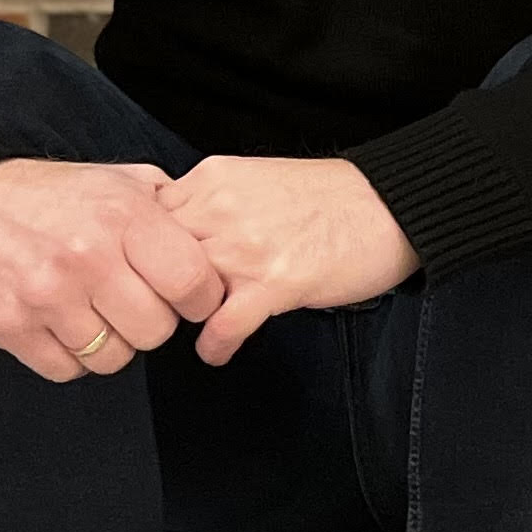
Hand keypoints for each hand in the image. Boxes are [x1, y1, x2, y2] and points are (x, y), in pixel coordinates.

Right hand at [0, 159, 225, 385]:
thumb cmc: (48, 194)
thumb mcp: (117, 180)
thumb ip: (168, 209)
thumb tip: (213, 237)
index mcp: (123, 218)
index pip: (193, 284)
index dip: (198, 298)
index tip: (185, 296)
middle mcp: (87, 259)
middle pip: (156, 332)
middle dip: (152, 323)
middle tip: (133, 305)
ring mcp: (45, 297)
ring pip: (112, 359)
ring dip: (111, 344)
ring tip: (95, 314)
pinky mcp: (9, 327)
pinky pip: (66, 370)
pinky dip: (70, 358)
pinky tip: (63, 327)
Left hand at [152, 157, 420, 365]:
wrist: (393, 205)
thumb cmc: (333, 196)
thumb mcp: (256, 179)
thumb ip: (213, 203)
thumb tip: (176, 239)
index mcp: (213, 179)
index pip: (144, 219)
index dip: (138, 251)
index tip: (144, 273)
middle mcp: (221, 209)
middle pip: (149, 257)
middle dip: (149, 288)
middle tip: (157, 311)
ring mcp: (247, 248)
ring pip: (178, 292)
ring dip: (178, 319)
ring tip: (185, 332)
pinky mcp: (276, 283)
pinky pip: (222, 326)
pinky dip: (215, 346)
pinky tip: (218, 352)